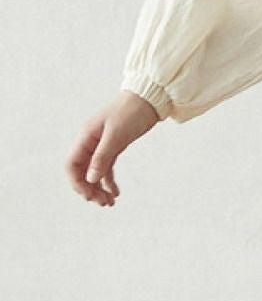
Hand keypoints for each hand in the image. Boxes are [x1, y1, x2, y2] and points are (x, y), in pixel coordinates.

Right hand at [65, 89, 160, 206]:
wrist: (150, 97)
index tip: (89, 195)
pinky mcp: (115, 145)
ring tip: (109, 203)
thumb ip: (102, 156)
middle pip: (82, 171)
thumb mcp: (116, 134)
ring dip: (99, 188)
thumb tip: (90, 179)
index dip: (77, 182)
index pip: (72, 164)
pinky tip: (115, 192)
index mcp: (86, 136)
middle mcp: (91, 141)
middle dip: (89, 189)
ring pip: (95, 172)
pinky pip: (107, 167)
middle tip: (103, 203)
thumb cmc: (132, 111)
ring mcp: (103, 144)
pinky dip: (109, 181)